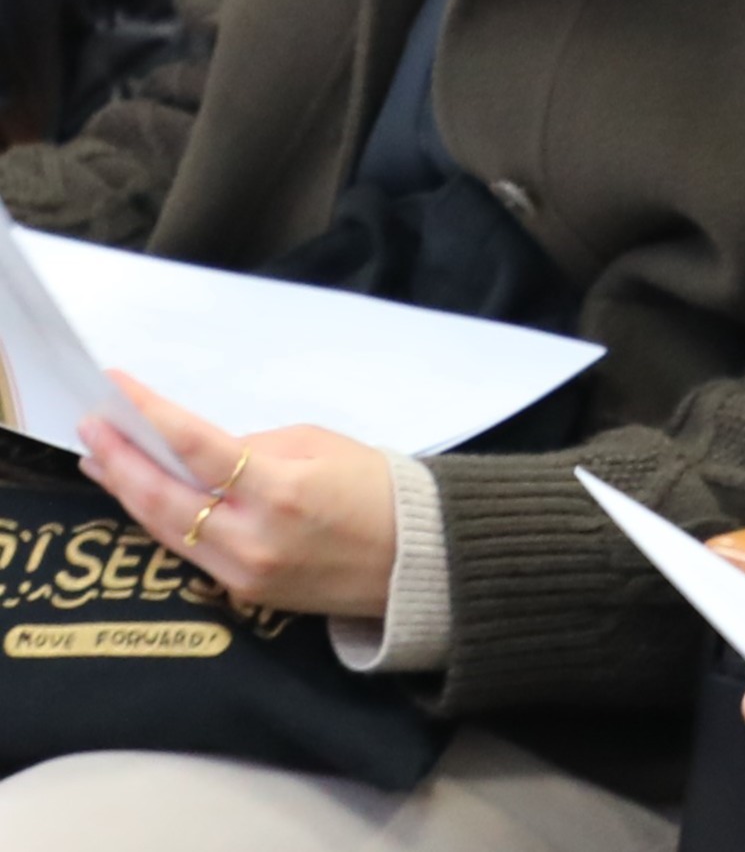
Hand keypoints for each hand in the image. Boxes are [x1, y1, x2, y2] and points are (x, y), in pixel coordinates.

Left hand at [78, 373, 397, 620]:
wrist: (417, 559)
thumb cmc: (377, 487)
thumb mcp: (320, 446)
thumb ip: (253, 448)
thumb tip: (198, 452)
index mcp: (282, 489)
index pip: (196, 447)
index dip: (149, 416)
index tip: (115, 389)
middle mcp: (253, 537)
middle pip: (162, 495)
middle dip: (120, 458)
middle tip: (91, 426)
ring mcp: (242, 571)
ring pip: (162, 528)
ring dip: (128, 490)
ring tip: (101, 459)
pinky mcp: (241, 592)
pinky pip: (186, 550)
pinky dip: (159, 519)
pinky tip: (143, 497)